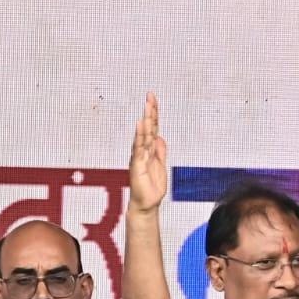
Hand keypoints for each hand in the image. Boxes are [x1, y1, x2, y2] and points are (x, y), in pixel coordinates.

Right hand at [127, 93, 167, 212]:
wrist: (147, 203)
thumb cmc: (152, 187)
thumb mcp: (161, 165)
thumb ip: (160, 151)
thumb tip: (160, 137)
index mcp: (150, 150)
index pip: (152, 128)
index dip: (153, 114)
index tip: (153, 99)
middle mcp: (143, 150)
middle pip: (147, 127)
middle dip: (149, 111)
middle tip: (150, 96)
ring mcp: (139, 156)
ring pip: (143, 135)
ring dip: (146, 120)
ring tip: (147, 106)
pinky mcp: (137, 164)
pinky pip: (139, 147)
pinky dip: (140, 136)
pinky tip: (140, 125)